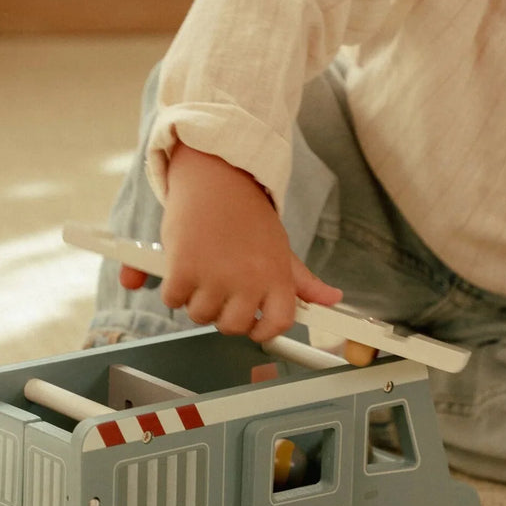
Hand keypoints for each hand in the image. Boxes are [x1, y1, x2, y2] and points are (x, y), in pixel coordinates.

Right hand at [128, 143, 340, 342]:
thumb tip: (331, 299)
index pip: (278, 323)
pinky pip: (173, 301)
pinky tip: (182, 268)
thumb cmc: (246, 213)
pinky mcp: (183, 269)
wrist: (216, 175)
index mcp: (276, 275)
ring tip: (202, 273)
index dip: (264, 331)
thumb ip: (302, 281)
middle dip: (223, 315)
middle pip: (233, 327)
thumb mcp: (280, 246)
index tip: (254, 327)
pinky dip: (173, 289)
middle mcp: (248, 280)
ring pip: (201, 316)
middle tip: (220, 292)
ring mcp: (215, 276)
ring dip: (196, 301)